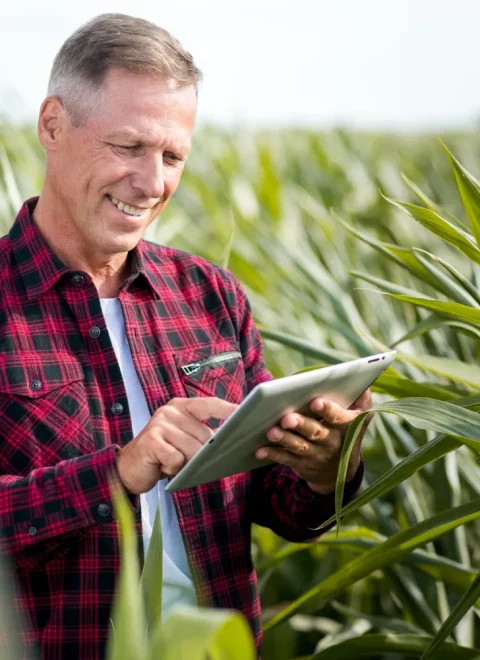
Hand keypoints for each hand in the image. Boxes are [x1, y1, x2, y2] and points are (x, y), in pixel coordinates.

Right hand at [116, 397, 237, 493]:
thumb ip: (204, 436)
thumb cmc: (164, 454)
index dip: (229, 409)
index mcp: (181, 406)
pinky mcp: (150, 440)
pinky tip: (162, 466)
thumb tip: (232, 439)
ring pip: (192, 450)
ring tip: (171, 462)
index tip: (247, 413)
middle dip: (203, 454)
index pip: (210, 404)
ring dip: (186, 463)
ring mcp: (159, 424)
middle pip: (204, 435)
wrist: (129, 469)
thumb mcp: (185, 441)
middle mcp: (170, 411)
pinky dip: (172, 469)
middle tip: (188, 461)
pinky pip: (176, 459)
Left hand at [255, 389, 372, 494]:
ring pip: (300, 446)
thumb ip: (361, 399)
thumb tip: (363, 382)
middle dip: (302, 424)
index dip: (328, 410)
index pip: (339, 417)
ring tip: (271, 431)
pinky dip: (272, 454)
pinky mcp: (302, 464)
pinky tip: (259, 449)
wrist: (340, 470)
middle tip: (287, 417)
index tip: (315, 401)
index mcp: (348, 426)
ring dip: (285, 439)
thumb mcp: (360, 417)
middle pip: (316, 432)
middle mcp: (333, 442)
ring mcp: (317, 455)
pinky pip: (286, 459)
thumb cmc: (346, 431)